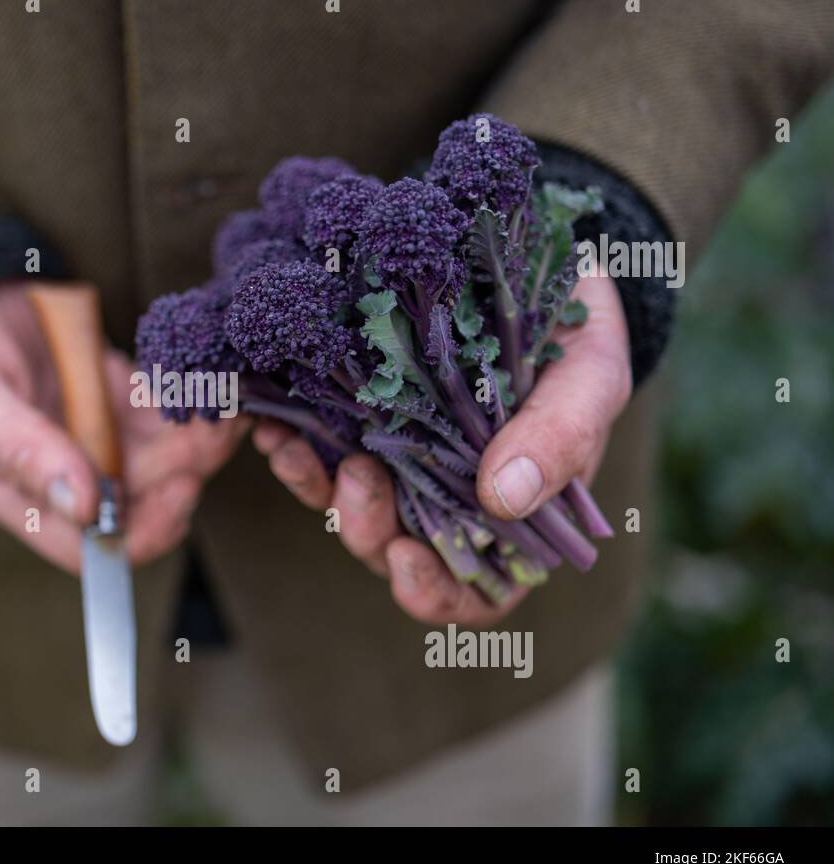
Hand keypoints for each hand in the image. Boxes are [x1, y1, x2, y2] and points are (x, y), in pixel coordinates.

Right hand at [0, 283, 246, 573]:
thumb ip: (21, 453)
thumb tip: (85, 505)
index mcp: (27, 499)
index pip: (96, 547)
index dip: (144, 531)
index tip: (180, 491)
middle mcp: (70, 476)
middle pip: (144, 500)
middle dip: (186, 472)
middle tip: (216, 432)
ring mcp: (98, 435)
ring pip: (165, 457)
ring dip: (199, 437)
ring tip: (225, 403)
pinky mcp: (119, 395)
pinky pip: (166, 411)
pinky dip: (191, 400)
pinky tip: (209, 380)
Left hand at [253, 269, 632, 623]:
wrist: (532, 269)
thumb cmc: (576, 337)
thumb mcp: (588, 379)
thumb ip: (560, 437)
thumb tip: (504, 498)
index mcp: (512, 518)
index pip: (474, 592)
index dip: (436, 594)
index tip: (407, 558)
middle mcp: (451, 504)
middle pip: (398, 553)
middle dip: (369, 531)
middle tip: (359, 478)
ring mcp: (403, 467)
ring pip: (351, 510)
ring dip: (321, 491)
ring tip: (298, 448)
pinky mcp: (363, 426)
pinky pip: (321, 457)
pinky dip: (296, 451)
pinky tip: (275, 426)